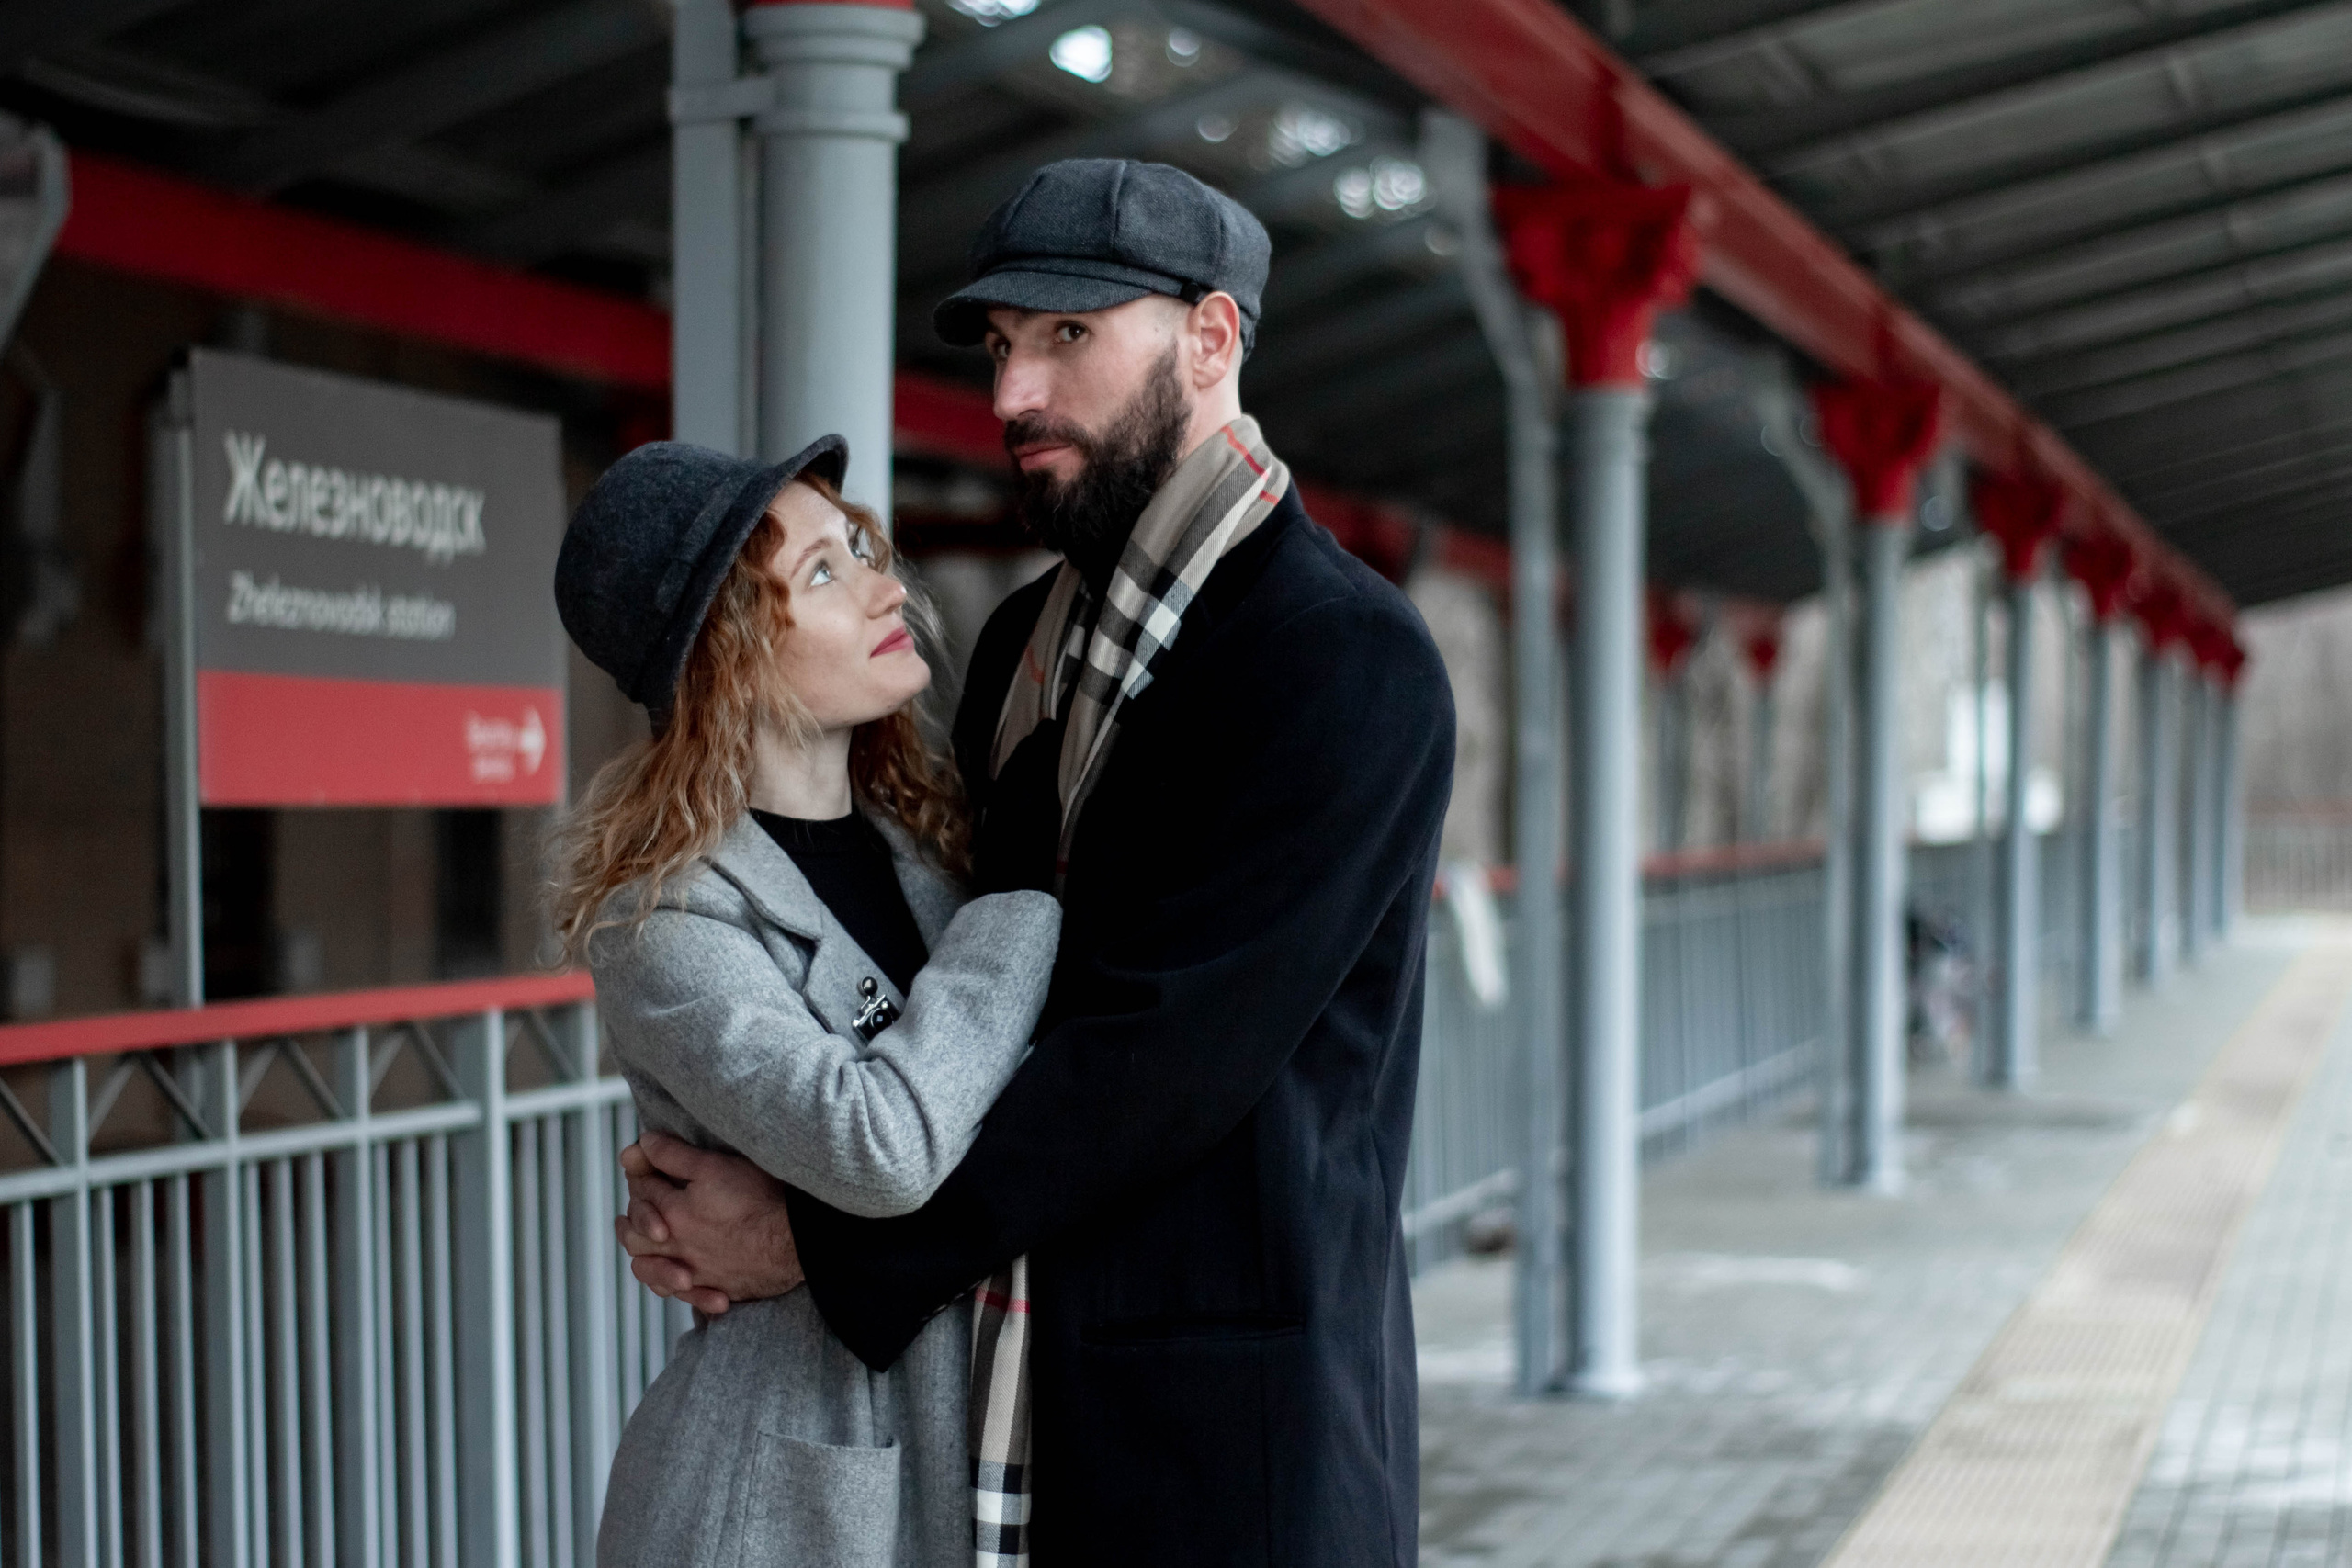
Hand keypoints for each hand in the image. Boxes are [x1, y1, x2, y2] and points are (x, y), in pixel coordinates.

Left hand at [614, 1132, 804, 1316]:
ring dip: (645, 1262)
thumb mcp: (715, 1166)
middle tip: (624, 1219)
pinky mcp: (719, 1288)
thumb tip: (641, 1144)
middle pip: (636, 1239)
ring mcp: (697, 1272)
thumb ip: (674, 1155)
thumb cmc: (758, 1199)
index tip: (642, 1165)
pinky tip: (682, 1282)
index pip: (644, 1193)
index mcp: (672, 1214)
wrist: (795, 1240)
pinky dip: (677, 1289)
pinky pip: (687, 1296)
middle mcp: (677, 1247)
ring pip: (654, 1273)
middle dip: (629, 1224)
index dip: (641, 1176)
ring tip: (643, 1255)